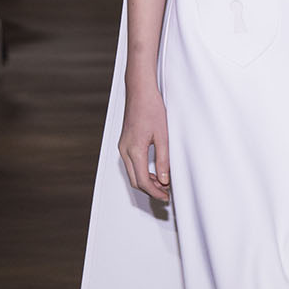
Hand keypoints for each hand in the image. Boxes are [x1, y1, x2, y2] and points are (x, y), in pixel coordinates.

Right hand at [118, 83, 170, 202]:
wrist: (140, 92)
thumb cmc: (151, 108)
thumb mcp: (163, 136)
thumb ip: (163, 160)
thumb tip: (164, 179)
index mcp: (134, 150)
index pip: (143, 181)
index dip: (155, 192)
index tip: (165, 196)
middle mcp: (125, 150)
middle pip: (135, 180)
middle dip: (150, 190)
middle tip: (165, 193)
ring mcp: (123, 147)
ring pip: (132, 173)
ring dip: (146, 181)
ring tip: (162, 183)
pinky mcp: (125, 143)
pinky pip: (131, 164)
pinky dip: (141, 171)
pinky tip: (153, 171)